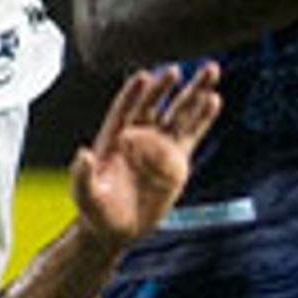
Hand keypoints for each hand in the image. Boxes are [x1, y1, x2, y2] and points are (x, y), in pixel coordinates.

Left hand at [70, 64, 223, 243]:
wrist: (116, 227)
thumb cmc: (96, 210)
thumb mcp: (85, 195)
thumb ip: (82, 176)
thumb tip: (83, 154)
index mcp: (114, 138)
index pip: (124, 110)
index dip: (132, 94)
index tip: (144, 76)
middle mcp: (138, 136)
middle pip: (154, 104)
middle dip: (166, 86)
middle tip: (176, 69)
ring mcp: (159, 146)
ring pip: (179, 113)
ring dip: (193, 93)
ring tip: (210, 71)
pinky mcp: (176, 159)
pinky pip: (192, 134)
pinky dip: (203, 117)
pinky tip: (214, 99)